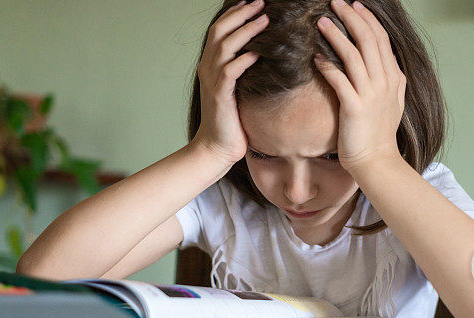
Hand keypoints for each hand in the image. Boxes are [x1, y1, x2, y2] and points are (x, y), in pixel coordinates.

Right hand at [192, 0, 268, 164]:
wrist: (217, 148)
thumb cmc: (231, 121)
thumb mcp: (236, 90)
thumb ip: (243, 71)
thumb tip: (263, 55)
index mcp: (210, 65)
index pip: (219, 30)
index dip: (234, 13)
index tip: (252, 2)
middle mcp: (207, 68)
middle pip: (220, 30)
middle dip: (241, 14)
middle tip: (261, 2)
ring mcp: (212, 81)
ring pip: (225, 46)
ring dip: (246, 31)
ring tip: (265, 19)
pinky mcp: (220, 95)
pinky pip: (231, 71)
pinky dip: (245, 59)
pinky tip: (259, 52)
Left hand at [314, 0, 405, 171]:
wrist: (377, 162)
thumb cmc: (378, 135)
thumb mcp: (392, 103)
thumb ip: (388, 81)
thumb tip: (381, 64)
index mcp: (394, 78)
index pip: (381, 39)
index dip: (367, 19)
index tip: (354, 5)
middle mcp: (385, 82)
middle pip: (368, 39)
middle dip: (351, 17)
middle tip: (336, 2)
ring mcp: (371, 94)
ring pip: (354, 55)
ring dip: (336, 35)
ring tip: (321, 21)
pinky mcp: (355, 107)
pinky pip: (339, 79)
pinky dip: (327, 65)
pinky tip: (315, 56)